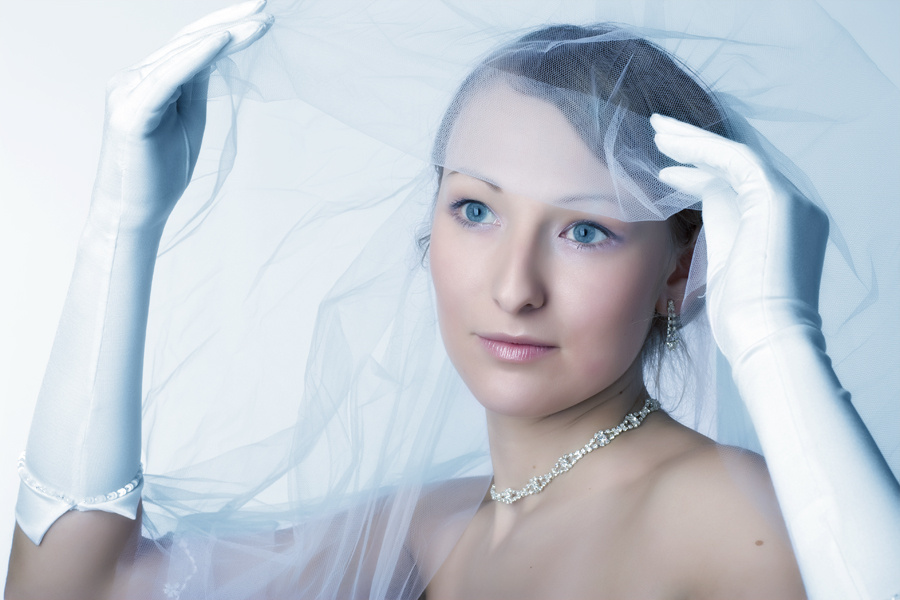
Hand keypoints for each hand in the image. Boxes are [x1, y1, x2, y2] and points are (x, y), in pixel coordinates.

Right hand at [89, 0, 273, 233]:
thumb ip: (197, 85)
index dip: (225, 25)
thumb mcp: (188, 120)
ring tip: (259, 23)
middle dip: (230, 22)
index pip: (191, 44)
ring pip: (182, 54)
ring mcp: (128, 93)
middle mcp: (133, 78)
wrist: (134, 216)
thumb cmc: (160, 173)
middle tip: (266, 6)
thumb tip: (216, 51)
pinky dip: (195, 57)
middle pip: (188, 42)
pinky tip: (221, 41)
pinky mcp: (132, 114)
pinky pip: (167, 79)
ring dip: (224, 35)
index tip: (259, 13)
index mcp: (148, 80)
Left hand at [650, 114, 829, 362]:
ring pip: (734, 156)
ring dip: (693, 142)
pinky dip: (701, 151)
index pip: (737, 184)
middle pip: (736, 164)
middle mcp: (793, 206)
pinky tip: (669, 152)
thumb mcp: (723, 267)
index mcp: (781, 224)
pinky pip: (735, 160)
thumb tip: (687, 216)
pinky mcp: (778, 200)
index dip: (698, 171)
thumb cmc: (741, 321)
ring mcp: (790, 201)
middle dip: (695, 146)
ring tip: (655, 132)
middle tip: (657, 131)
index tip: (662, 167)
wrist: (765, 339)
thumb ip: (715, 235)